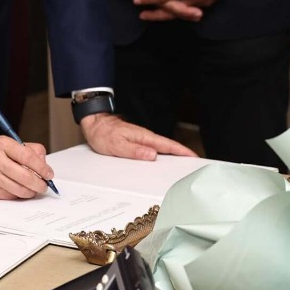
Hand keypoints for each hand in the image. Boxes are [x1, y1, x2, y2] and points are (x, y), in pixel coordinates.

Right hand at [0, 136, 51, 198]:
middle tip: (44, 186)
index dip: (42, 168)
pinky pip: (10, 196)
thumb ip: (29, 150)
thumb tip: (44, 164)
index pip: (28, 157)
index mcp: (3, 144)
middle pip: (26, 176)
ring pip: (19, 189)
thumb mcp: (8, 144)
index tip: (49, 174)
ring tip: (33, 190)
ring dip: (31, 192)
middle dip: (39, 184)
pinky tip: (20, 191)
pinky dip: (19, 195)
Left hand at [78, 113, 194, 159]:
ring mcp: (142, 139)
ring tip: (184, 166)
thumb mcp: (116, 146)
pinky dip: (162, 154)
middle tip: (195, 165)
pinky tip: (163, 161)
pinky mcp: (137, 142)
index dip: (182, 151)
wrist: (94, 123)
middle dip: (183, 154)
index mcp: (143, 137)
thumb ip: (135, 151)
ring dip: (173, 155)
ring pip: (162, 148)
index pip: (167, 145)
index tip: (194, 157)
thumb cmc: (103, 133)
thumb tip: (152, 155)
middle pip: (168, 147)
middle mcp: (145, 137)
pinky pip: (153, 149)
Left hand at [135, 0, 233, 19]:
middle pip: (171, 10)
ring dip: (165, 15)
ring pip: (179, 14)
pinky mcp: (205, 4)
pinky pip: (188, 11)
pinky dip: (177, 13)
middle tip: (141, 15)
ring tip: (151, 16)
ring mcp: (200, 3)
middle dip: (155, 14)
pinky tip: (169, 13)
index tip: (137, 0)